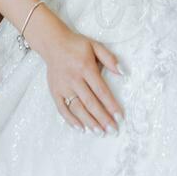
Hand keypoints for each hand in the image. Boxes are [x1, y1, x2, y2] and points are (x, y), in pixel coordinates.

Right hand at [27, 9, 124, 133]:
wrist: (52, 43)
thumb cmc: (76, 45)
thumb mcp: (95, 46)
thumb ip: (109, 58)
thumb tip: (123, 72)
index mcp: (85, 68)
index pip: (101, 90)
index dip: (110, 105)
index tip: (120, 116)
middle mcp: (74, 79)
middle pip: (90, 102)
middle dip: (102, 118)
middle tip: (113, 130)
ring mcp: (63, 87)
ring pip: (77, 108)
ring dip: (89, 122)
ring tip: (99, 132)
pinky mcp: (54, 92)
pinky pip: (62, 109)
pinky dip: (70, 120)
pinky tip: (81, 128)